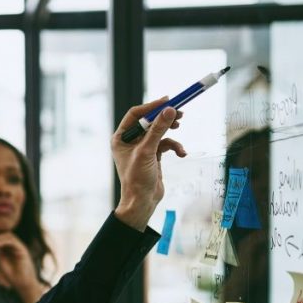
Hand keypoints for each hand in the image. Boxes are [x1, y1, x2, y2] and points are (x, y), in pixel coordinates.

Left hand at [0, 232, 42, 301]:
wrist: (22, 283)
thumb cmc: (10, 274)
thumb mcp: (0, 260)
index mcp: (7, 246)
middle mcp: (14, 244)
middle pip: (3, 234)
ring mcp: (19, 246)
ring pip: (8, 236)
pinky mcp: (23, 249)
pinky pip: (13, 242)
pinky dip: (4, 241)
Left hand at [111, 98, 186, 230]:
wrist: (142, 201)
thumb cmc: (137, 179)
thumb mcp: (147, 151)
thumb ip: (158, 130)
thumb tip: (169, 110)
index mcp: (121, 138)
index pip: (135, 114)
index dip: (151, 107)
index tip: (167, 101)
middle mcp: (130, 141)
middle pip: (150, 121)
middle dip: (165, 118)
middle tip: (180, 113)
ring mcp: (142, 148)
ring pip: (160, 132)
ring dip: (171, 133)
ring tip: (180, 129)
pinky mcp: (153, 155)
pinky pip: (166, 144)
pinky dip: (175, 147)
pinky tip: (181, 153)